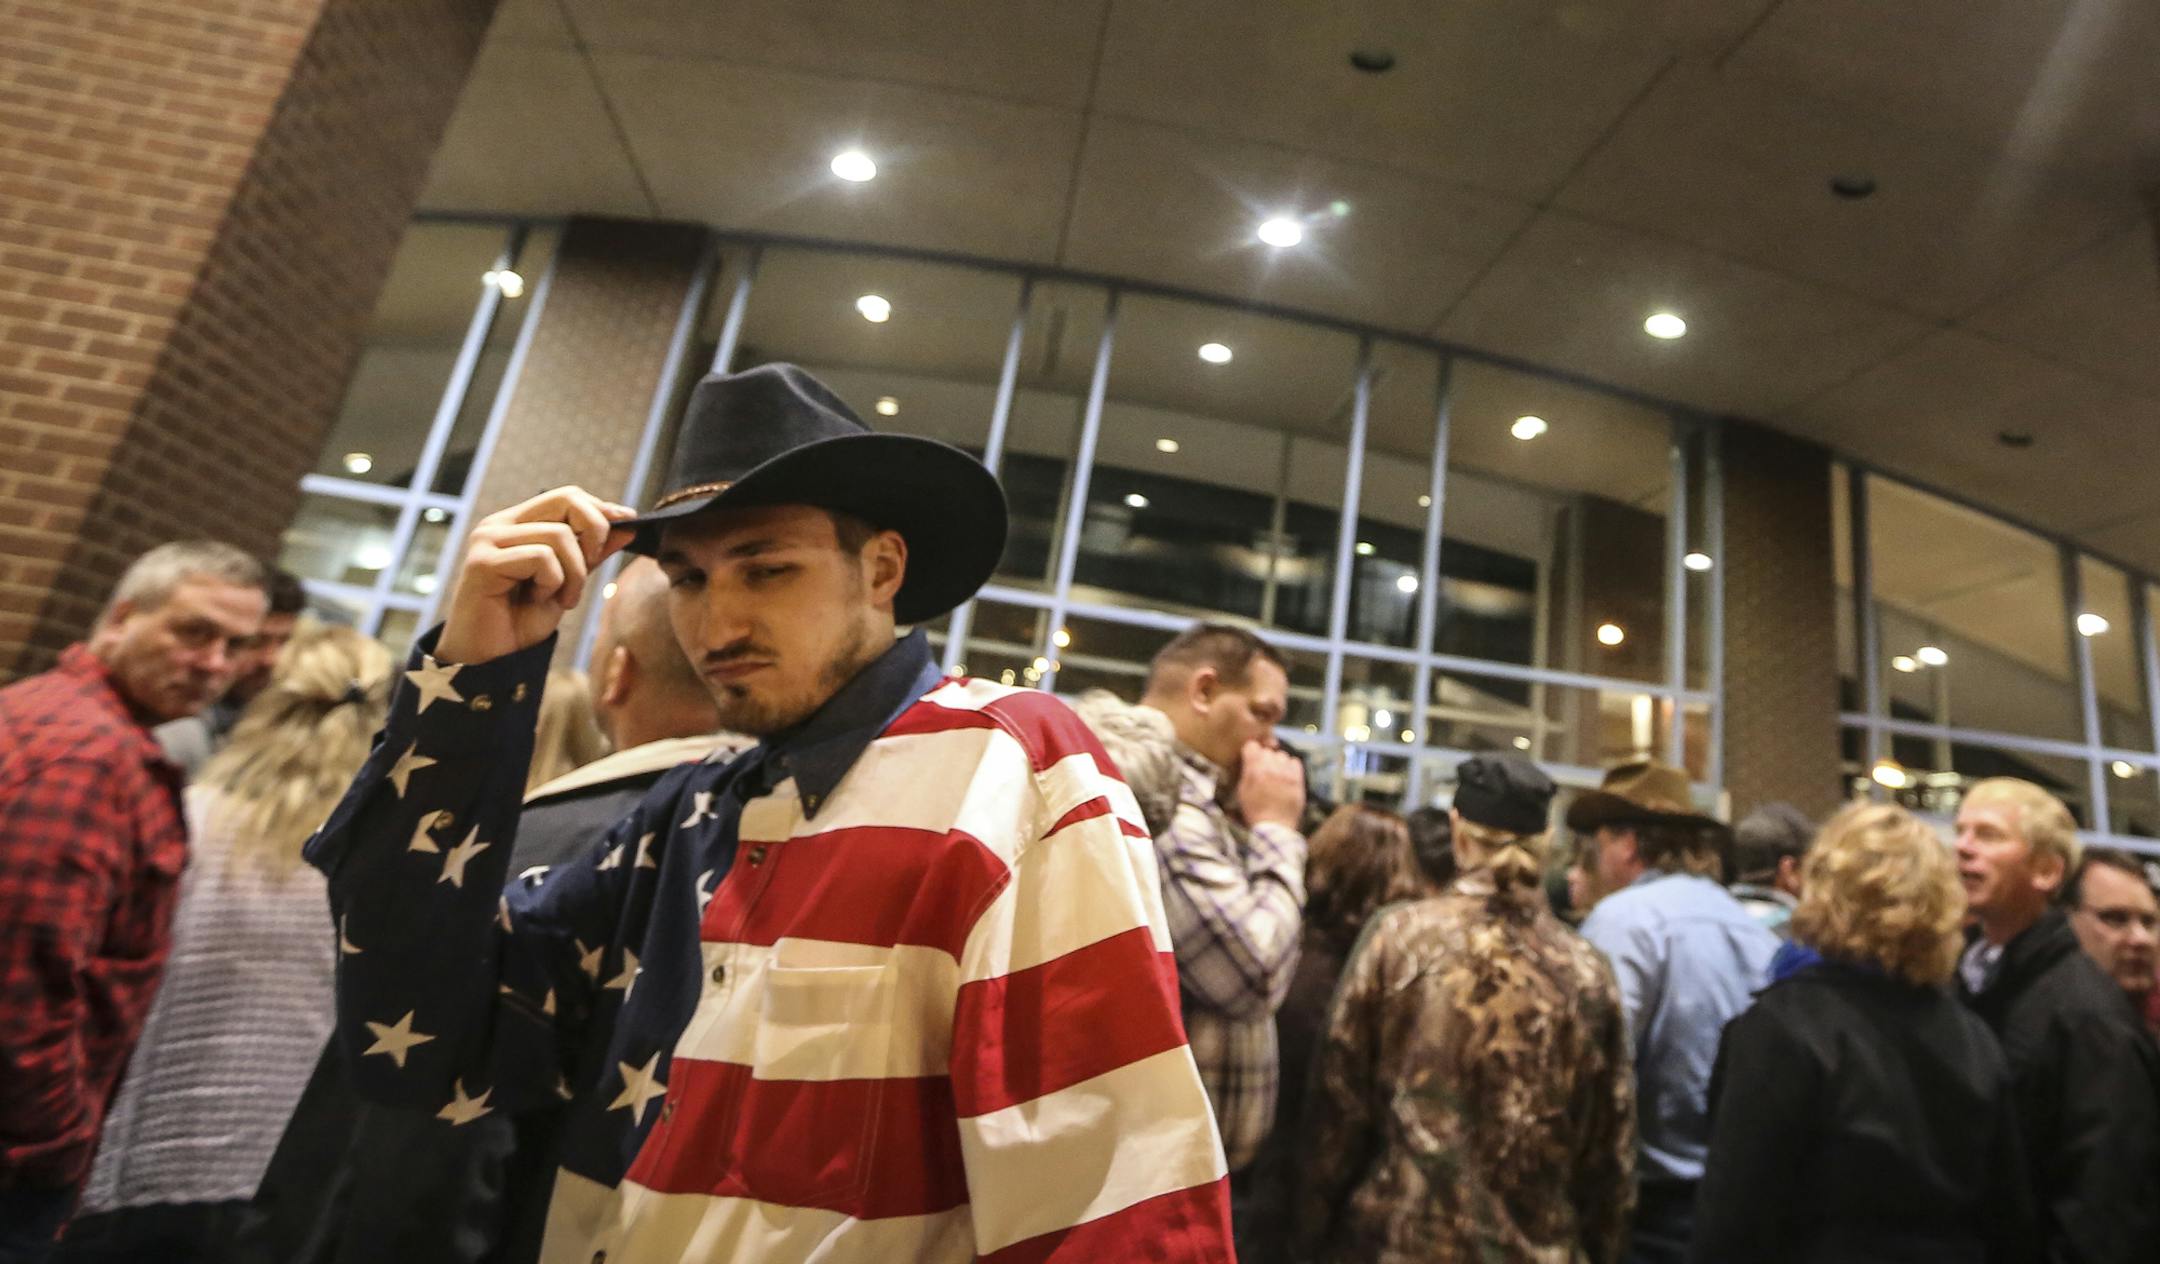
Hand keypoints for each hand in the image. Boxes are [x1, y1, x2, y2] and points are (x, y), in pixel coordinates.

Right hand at [435, 487, 636, 663]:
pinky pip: (541, 558)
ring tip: (562, 598)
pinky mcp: (483, 563)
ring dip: (574, 574)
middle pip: (567, 500)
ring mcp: (487, 541)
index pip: (567, 496)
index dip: (600, 510)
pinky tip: (538, 600)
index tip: (627, 525)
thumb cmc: (522, 620)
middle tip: (591, 568)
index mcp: (516, 524)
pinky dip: (552, 583)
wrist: (491, 659)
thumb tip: (626, 524)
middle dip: (595, 533)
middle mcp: (498, 525)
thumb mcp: (568, 582)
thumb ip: (591, 553)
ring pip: (559, 535)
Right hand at [1237, 740, 1305, 831]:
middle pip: (1267, 750)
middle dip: (1264, 758)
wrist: (1274, 827)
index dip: (1251, 752)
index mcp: (1254, 770)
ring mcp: (1286, 772)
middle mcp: (1271, 767)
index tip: (1251, 759)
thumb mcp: (1242, 791)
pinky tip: (1287, 775)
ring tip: (1276, 774)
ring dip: (1278, 762)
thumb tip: (1249, 760)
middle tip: (1264, 770)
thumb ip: (1246, 772)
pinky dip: (1290, 766)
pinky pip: (1295, 761)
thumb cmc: (1254, 811)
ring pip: (1282, 755)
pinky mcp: (1298, 779)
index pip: (1252, 746)